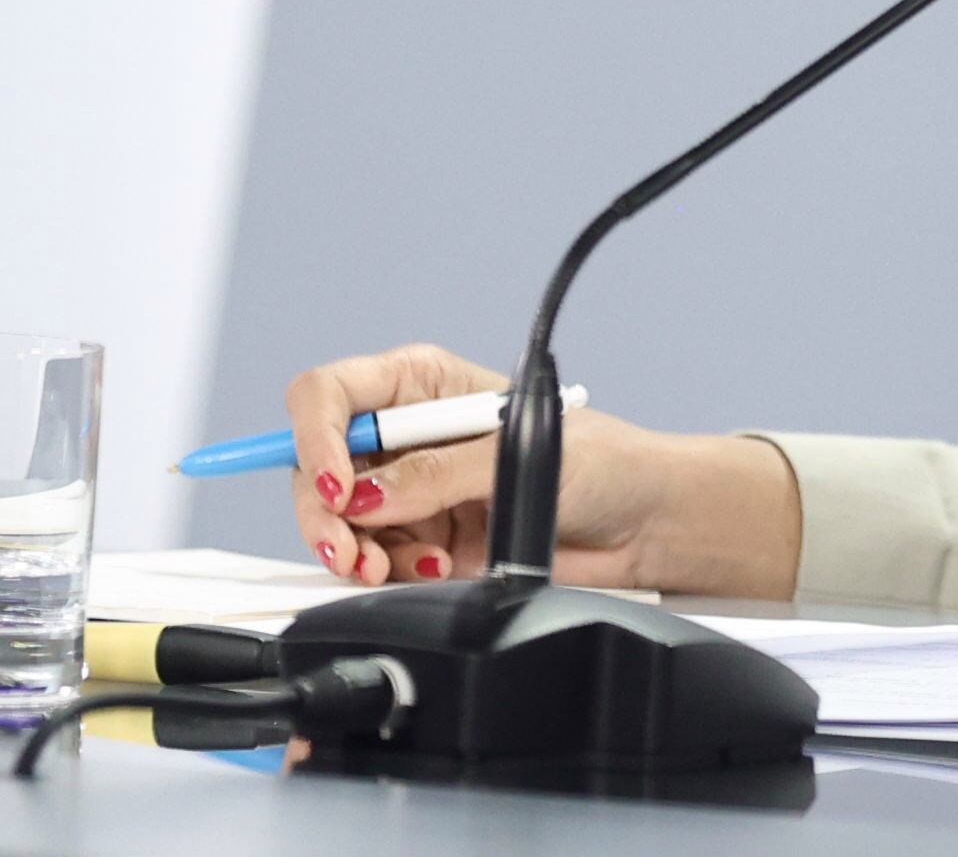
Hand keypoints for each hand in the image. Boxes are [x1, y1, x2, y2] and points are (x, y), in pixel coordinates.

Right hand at [284, 342, 799, 597]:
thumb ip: (440, 473)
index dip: (318, 436)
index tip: (341, 485)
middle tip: (351, 548)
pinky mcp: (423, 541)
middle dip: (325, 511)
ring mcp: (413, 491)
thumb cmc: (602, 462)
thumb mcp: (518, 453)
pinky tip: (432, 569)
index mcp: (425, 385)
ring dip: (354, 549)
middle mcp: (408, 435)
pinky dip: (387, 573)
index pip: (332, 393)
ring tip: (395, 565)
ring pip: (337, 520)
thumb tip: (371, 494)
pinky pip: (371, 559)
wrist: (640, 526)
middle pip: (318, 464)